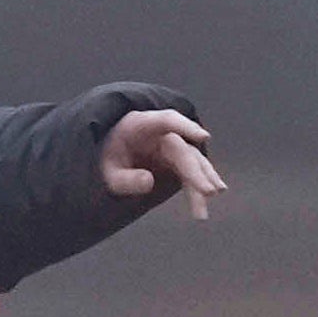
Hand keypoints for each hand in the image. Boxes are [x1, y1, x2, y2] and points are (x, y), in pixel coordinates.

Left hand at [103, 104, 223, 219]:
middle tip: (208, 191)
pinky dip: (197, 186)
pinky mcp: (174, 161)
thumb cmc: (106, 159)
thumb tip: (149, 182)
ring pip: (192, 162)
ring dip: (203, 180)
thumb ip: (125, 178)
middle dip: (196, 171)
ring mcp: (170, 147)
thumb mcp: (107, 172)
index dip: (186, 127)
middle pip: (183, 150)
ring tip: (211, 196)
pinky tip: (209, 196)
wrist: (107, 157)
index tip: (203, 137)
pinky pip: (189, 173)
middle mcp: (160, 133)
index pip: (167, 120)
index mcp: (141, 125)